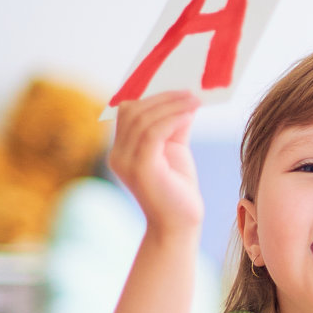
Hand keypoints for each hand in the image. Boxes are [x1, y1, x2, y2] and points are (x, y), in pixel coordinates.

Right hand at [107, 91, 203, 235]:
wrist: (180, 224)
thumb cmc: (177, 188)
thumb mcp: (174, 149)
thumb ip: (174, 125)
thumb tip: (184, 99)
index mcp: (122, 150)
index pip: (127, 112)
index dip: (151, 96)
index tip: (178, 88)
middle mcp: (118, 155)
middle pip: (132, 111)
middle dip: (162, 98)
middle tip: (190, 93)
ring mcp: (126, 162)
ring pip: (142, 119)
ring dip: (171, 105)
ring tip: (194, 101)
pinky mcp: (141, 168)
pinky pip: (153, 133)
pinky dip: (172, 119)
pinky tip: (190, 114)